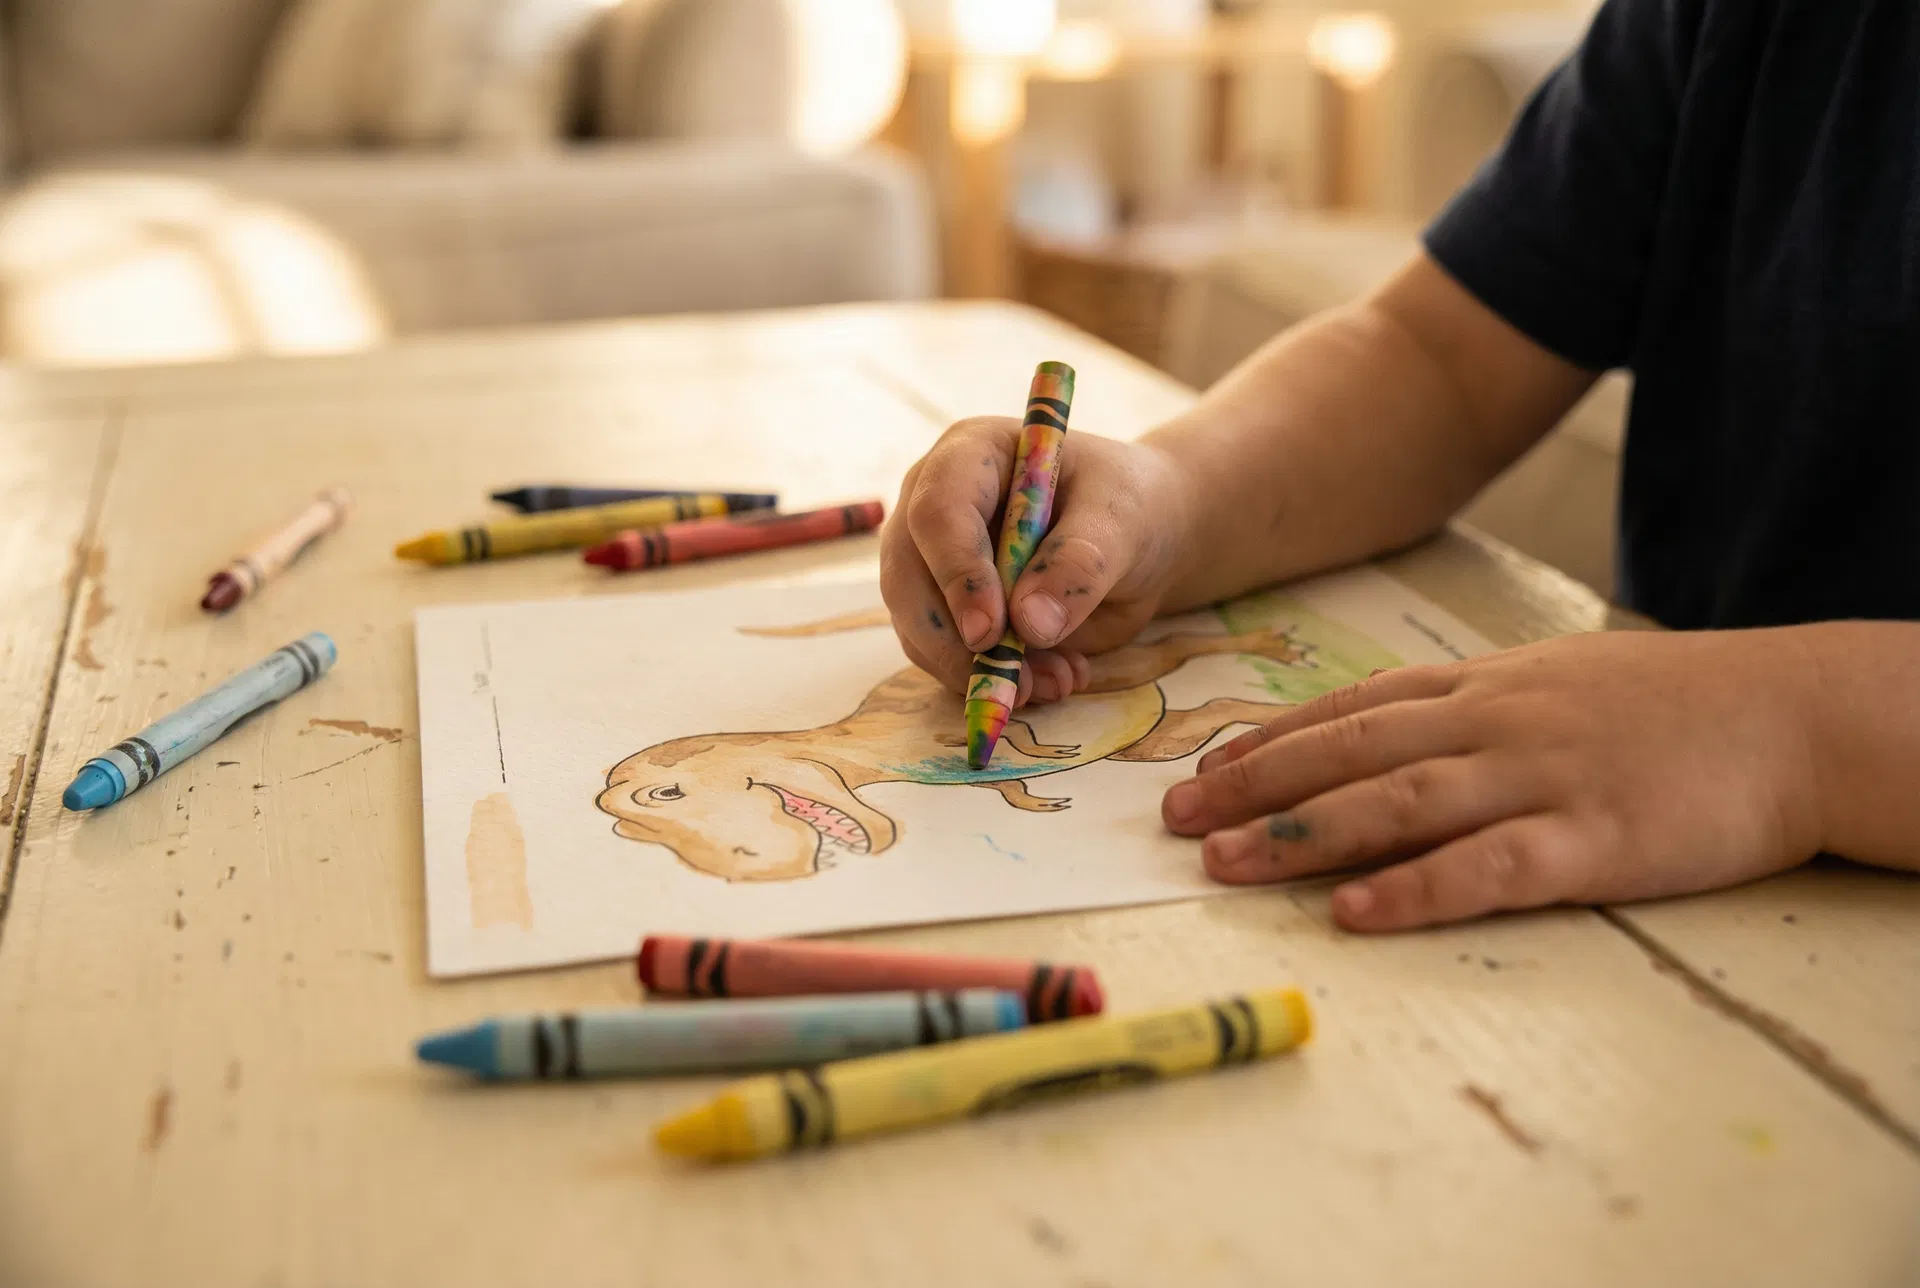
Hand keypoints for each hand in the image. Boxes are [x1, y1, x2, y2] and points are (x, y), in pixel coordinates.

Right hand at [881, 416, 1193, 704]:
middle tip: (1018, 683)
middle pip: (908, 576)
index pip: (938, 511)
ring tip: (1057, 681)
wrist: (1139, 540)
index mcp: (971, 456)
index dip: (957, 573)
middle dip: (957, 641)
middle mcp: (934, 505)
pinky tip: (1051, 680)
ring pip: (919, 627)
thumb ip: (1080, 563)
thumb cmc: (1128, 507)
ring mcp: (933, 562)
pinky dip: (992, 681)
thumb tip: (1030, 623)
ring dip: (980, 670)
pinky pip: (946, 658)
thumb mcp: (1123, 521)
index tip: (991, 632)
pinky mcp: (947, 612)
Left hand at [1160, 629, 1825, 930]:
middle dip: (1252, 789)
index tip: (1196, 774)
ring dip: (1302, 835)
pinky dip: (1417, 889)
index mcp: (1482, 685)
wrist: (1794, 714)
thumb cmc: (1666, 705)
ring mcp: (1540, 776)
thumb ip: (1466, 706)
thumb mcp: (1551, 681)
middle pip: (1349, 751)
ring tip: (1222, 865)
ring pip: (1399, 800)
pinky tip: (1355, 913)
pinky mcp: (1594, 838)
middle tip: (1171, 824)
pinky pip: (1488, 865)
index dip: (1265, 743)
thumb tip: (1377, 735)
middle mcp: (1494, 722)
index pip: (1349, 709)